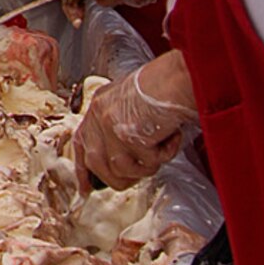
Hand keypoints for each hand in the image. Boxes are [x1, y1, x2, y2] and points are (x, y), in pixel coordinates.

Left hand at [72, 51, 197, 189]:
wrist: (182, 76)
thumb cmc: (168, 85)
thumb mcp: (134, 102)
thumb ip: (123, 124)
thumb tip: (123, 160)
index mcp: (99, 105)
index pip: (81, 142)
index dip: (83, 169)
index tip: (86, 188)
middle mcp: (100, 114)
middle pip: (96, 163)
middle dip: (119, 176)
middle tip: (142, 172)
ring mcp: (111, 125)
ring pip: (120, 168)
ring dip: (146, 166)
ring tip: (162, 148)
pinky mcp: (129, 135)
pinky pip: (147, 162)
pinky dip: (164, 155)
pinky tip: (172, 137)